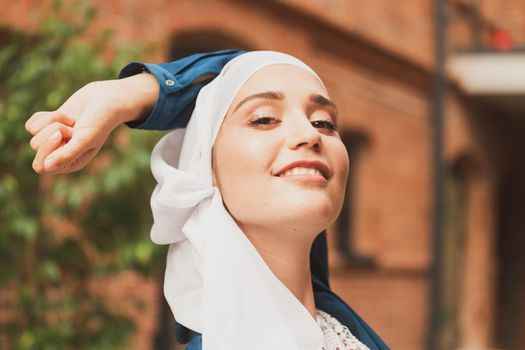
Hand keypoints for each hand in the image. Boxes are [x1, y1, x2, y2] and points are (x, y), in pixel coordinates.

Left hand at [26, 74, 158, 173]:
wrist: (103, 99)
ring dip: (53, 121)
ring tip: (71, 120)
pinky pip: (32, 123)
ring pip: (34, 132)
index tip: (60, 135)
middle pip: (35, 146)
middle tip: (71, 127)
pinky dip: (47, 116)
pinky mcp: (47, 126)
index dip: (46, 150)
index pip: (42, 166)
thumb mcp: (86, 139)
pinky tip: (64, 116)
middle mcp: (60, 154)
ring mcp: (52, 139)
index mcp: (70, 163)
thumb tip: (46, 167)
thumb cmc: (99, 122)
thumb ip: (67, 154)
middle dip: (51, 131)